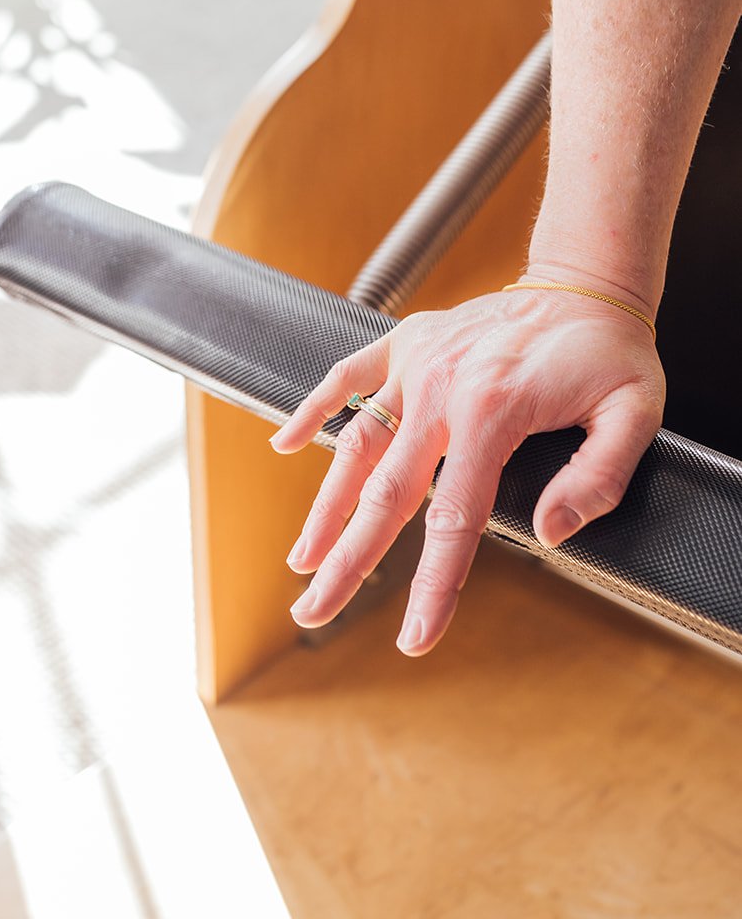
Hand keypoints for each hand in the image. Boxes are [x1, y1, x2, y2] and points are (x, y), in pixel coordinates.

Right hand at [268, 280, 664, 656]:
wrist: (586, 282)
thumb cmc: (610, 352)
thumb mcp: (635, 415)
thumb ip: (597, 478)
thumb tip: (549, 534)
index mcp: (492, 411)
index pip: (453, 518)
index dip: (434, 585)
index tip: (415, 638)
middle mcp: (441, 387)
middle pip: (384, 492)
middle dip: (346, 560)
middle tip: (313, 610)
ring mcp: (417, 361)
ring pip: (356, 443)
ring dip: (324, 505)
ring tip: (302, 557)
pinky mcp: (407, 341)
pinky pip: (347, 374)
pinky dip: (315, 408)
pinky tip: (286, 444)